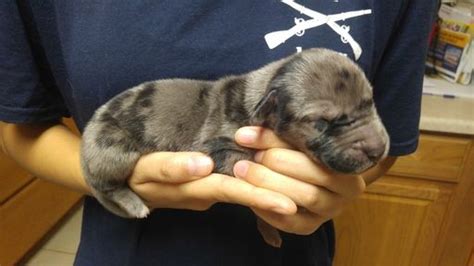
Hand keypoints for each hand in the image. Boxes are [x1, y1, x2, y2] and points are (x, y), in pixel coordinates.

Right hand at [128, 151, 296, 213]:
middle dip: (273, 198)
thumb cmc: (135, 173)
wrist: (128, 182)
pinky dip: (254, 182)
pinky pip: (234, 184)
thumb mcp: (146, 169)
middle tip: (305, 203)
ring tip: (300, 190)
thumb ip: (173, 167)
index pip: (231, 190)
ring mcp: (208, 190)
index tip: (288, 204)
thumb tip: (205, 164)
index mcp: (194, 188)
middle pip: (243, 193)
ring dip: (268, 191)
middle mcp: (206, 193)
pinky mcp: (207, 184)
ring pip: (241, 189)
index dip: (259, 196)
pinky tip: (273, 176)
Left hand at [233, 127, 366, 234]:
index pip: (317, 151)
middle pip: (314, 176)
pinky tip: (249, 195)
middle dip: (275, 165)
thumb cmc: (306, 146)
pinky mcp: (312, 225)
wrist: (318, 168)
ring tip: (243, 172)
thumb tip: (245, 134)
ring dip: (270, 186)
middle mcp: (348, 189)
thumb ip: (278, 134)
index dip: (280, 144)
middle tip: (247, 158)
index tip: (250, 136)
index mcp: (349, 159)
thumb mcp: (298, 137)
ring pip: (304, 199)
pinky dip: (268, 210)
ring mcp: (331, 210)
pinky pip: (291, 222)